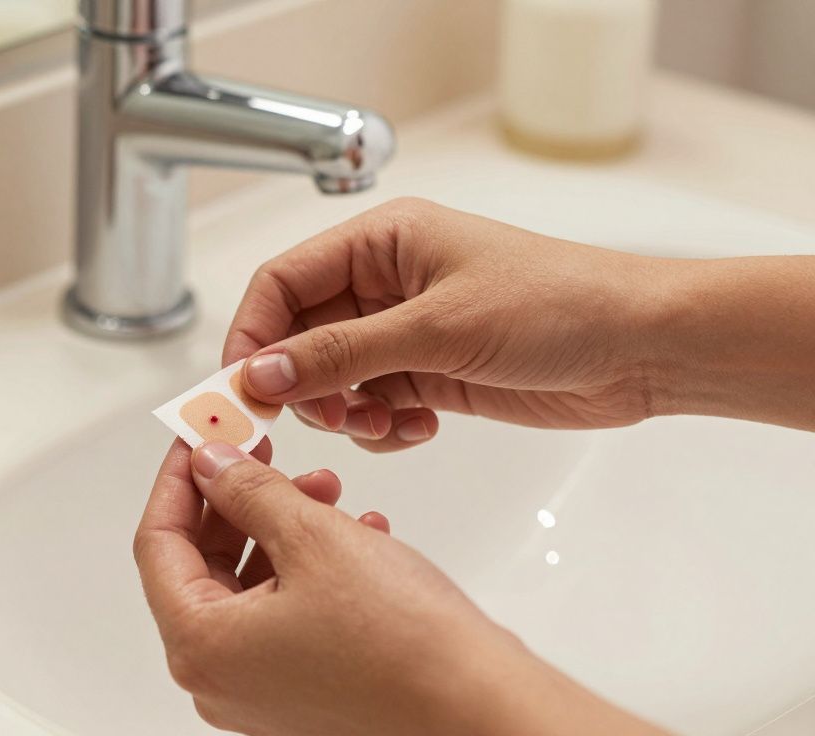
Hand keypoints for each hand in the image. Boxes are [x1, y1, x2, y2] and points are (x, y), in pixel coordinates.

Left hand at [135, 439, 664, 734]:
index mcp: (200, 645)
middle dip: (239, 499)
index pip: (157, 542)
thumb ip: (247, 491)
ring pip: (249, 585)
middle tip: (266, 451)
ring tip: (327, 489)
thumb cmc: (403, 644)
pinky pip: (284, 613)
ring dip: (282, 527)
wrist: (482, 707)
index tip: (200, 436)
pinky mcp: (303, 691)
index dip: (180, 479)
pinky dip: (309, 566)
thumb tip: (211, 463)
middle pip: (202, 564)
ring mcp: (261, 690)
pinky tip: (355, 531)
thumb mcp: (312, 536)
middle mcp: (219, 678)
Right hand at [223, 197, 671, 450]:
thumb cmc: (559, 305)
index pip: (282, 282)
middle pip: (300, 336)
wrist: (642, 349)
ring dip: (343, 412)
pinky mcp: (429, 375)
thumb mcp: (436, 328)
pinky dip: (381, 428)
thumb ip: (340, 354)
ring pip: (332, 380)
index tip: (239, 390)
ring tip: (382, 423)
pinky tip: (417, 428)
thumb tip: (258, 374)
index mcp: (382, 242)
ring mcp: (406, 332)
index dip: (252, 334)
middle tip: (313, 422)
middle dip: (302, 385)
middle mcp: (386, 284)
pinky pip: (372, 406)